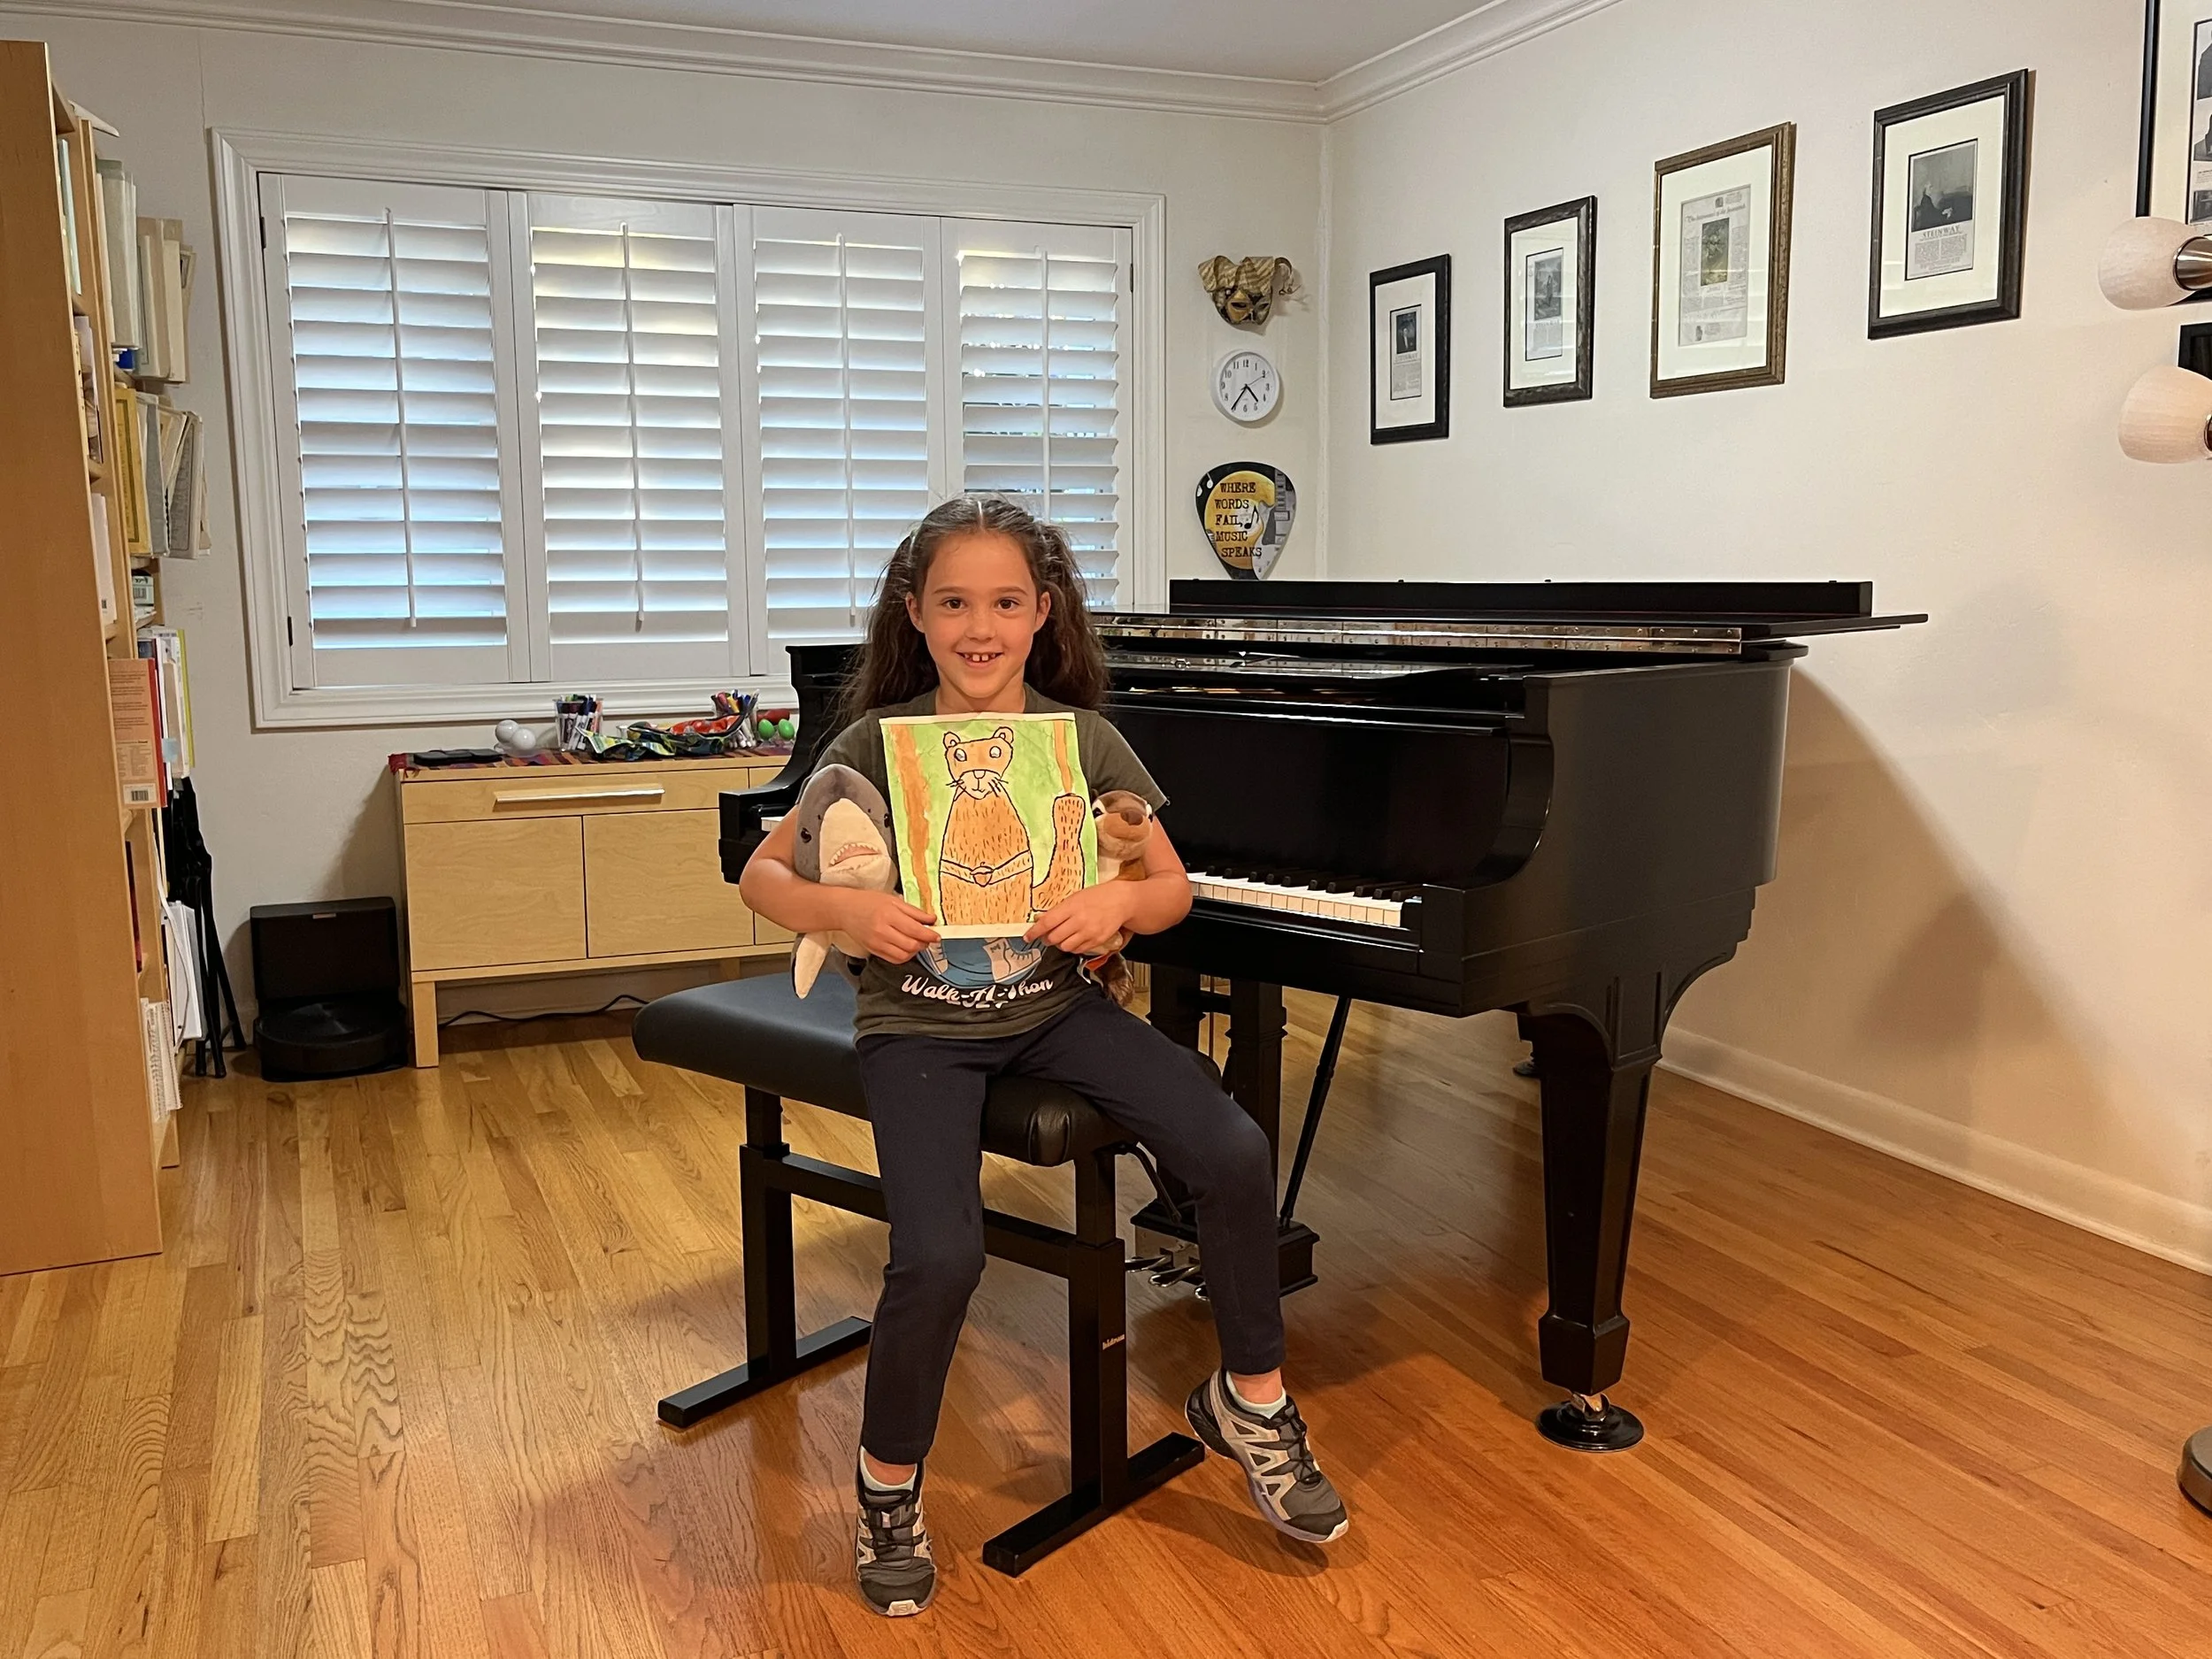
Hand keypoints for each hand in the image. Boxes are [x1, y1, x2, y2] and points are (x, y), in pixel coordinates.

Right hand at [834, 889, 939, 962]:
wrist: (845, 910)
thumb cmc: (869, 901)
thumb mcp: (893, 900)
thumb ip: (914, 912)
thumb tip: (932, 920)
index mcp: (889, 915)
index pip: (915, 930)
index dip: (929, 935)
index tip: (937, 936)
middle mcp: (882, 931)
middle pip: (911, 945)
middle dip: (924, 944)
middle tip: (928, 939)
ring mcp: (877, 943)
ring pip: (904, 955)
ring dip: (915, 951)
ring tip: (917, 942)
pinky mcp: (873, 950)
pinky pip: (894, 959)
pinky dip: (905, 956)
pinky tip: (906, 948)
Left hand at [1024, 883, 1138, 957]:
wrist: (1121, 901)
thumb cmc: (1096, 897)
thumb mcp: (1075, 898)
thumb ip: (1059, 910)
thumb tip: (1041, 921)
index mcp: (1071, 907)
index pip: (1047, 922)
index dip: (1034, 932)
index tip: (1027, 937)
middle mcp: (1079, 921)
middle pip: (1054, 938)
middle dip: (1047, 939)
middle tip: (1047, 935)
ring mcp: (1089, 932)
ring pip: (1065, 947)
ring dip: (1060, 944)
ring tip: (1063, 937)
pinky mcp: (1097, 941)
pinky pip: (1078, 950)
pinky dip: (1073, 947)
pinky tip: (1075, 938)